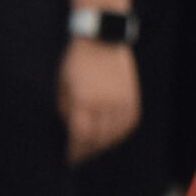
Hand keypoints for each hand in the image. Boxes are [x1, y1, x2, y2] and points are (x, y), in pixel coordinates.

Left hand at [57, 38, 139, 162]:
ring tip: (93, 148)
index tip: (69, 159)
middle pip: (97, 139)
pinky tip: (111, 137)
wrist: (102, 37)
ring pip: (114, 134)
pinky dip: (119, 134)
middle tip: (79, 157)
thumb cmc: (75, 61)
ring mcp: (121, 100)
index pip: (80, 137)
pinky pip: (128, 124)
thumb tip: (70, 131)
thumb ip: (65, 110)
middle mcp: (105, 103)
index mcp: (84, 100)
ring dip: (102, 145)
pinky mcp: (132, 97)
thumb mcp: (62, 85)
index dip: (74, 151)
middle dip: (87, 151)